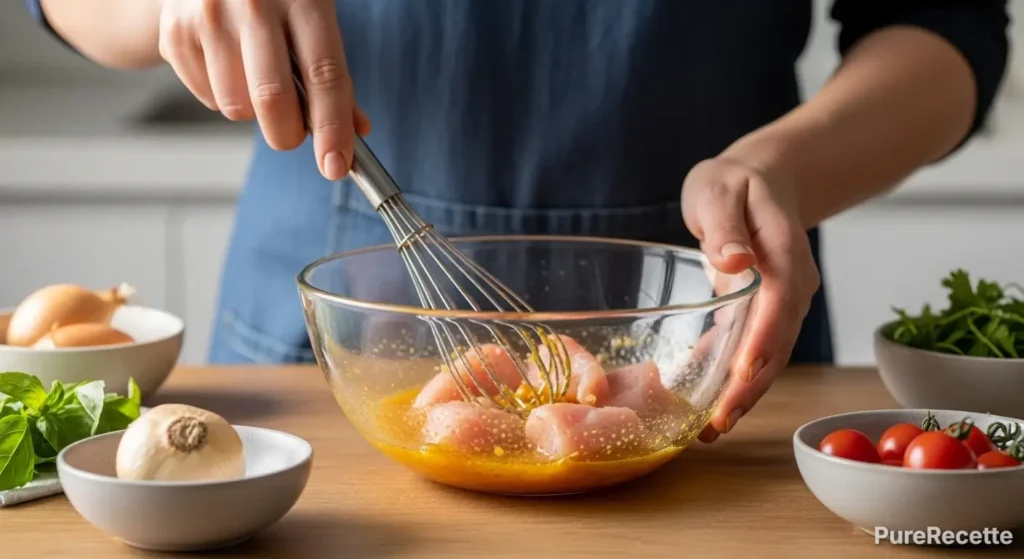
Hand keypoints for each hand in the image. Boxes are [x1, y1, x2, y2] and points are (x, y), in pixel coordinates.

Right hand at [158, 0, 370, 179]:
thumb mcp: (314, 17)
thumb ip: (334, 73)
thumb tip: (356, 129)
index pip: (323, 76)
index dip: (332, 127)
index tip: (335, 165)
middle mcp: (253, 2)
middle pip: (272, 99)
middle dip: (288, 134)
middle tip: (293, 131)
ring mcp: (209, 15)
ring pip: (237, 107)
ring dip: (253, 111)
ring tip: (255, 76)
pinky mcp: (176, 32)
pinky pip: (209, 98)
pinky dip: (224, 96)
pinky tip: (227, 64)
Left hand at [680, 156, 820, 441]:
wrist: (758, 181)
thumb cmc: (734, 184)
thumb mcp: (721, 191)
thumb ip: (726, 228)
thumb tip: (735, 261)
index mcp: (786, 253)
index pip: (780, 303)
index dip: (762, 341)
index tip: (741, 374)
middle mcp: (793, 285)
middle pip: (777, 342)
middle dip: (751, 386)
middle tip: (719, 422)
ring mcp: (783, 303)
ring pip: (768, 356)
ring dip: (744, 395)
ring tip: (712, 430)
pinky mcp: (765, 314)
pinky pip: (752, 351)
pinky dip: (732, 380)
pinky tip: (708, 406)